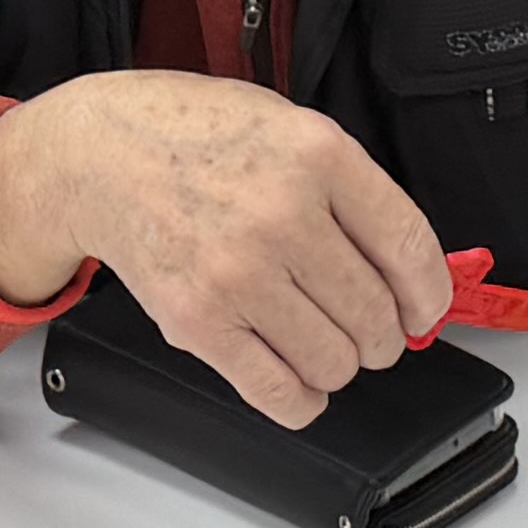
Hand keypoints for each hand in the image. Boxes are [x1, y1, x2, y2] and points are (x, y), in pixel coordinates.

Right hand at [0, 69, 454, 424]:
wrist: (98, 155)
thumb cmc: (193, 137)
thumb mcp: (287, 127)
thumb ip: (350, 191)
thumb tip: (409, 274)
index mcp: (319, 156)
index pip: (409, 248)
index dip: (429, 295)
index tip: (425, 311)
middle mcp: (284, 214)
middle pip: (376, 316)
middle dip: (381, 335)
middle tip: (366, 329)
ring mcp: (239, 272)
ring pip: (335, 360)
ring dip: (339, 364)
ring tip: (321, 341)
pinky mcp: (199, 320)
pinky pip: (280, 391)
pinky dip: (302, 400)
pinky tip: (299, 382)